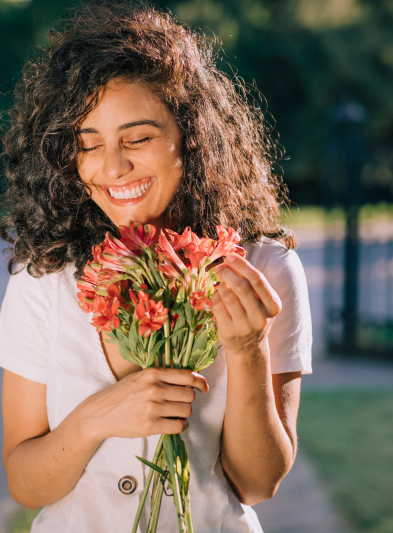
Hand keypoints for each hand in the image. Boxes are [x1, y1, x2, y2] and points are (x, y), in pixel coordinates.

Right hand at [81, 368, 208, 441]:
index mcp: (153, 373)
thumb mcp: (140, 377)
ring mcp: (152, 408)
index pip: (187, 375)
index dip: (200, 382)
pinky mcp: (150, 425)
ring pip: (186, 411)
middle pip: (190, 395)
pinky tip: (173, 423)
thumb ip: (161, 376)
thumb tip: (189, 378)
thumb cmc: (122, 394)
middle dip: (189, 400)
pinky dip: (180, 425)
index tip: (204, 387)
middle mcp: (154, 388)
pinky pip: (178, 426)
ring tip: (175, 413)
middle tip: (180, 402)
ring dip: (184, 413)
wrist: (100, 413)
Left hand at [212, 254, 281, 356]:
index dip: (242, 266)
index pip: (258, 280)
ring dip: (221, 286)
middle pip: (242, 287)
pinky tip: (217, 296)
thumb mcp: (260, 301)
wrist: (249, 347)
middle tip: (220, 268)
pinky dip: (215, 298)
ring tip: (220, 284)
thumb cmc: (253, 315)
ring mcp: (245, 327)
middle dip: (228, 273)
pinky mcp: (229, 333)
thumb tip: (232, 259)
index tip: (230, 257)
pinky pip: (218, 308)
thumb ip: (250, 282)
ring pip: (228, 297)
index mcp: (273, 305)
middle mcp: (261, 317)